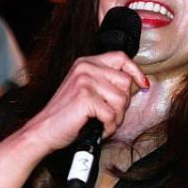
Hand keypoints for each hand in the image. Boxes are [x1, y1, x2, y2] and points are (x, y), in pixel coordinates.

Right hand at [23, 51, 148, 151]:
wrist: (44, 130)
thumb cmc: (66, 115)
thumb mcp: (86, 90)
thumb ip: (106, 83)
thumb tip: (137, 84)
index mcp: (86, 63)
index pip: (120, 58)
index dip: (136, 72)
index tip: (143, 84)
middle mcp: (85, 68)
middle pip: (125, 82)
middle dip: (123, 104)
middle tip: (110, 115)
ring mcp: (85, 81)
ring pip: (121, 100)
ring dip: (116, 118)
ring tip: (103, 123)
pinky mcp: (85, 98)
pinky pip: (111, 115)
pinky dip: (108, 127)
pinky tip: (99, 129)